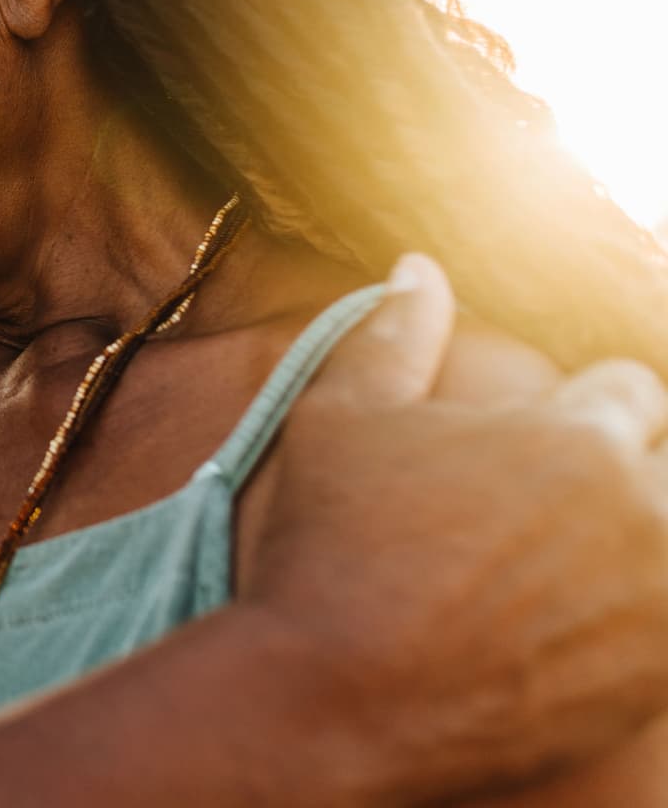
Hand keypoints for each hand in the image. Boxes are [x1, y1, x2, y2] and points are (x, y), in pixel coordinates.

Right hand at [238, 254, 667, 801]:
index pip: (632, 388)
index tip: (541, 448)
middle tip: (559, 508)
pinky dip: (640, 612)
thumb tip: (419, 267)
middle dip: (629, 471)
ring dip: (640, 538)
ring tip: (572, 562)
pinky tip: (579, 620)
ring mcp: (659, 602)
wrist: (333, 699)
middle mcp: (640, 512)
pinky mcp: (660, 678)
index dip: (584, 411)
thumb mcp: (340, 420)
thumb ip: (394, 336)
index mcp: (577, 436)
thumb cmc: (331, 549)